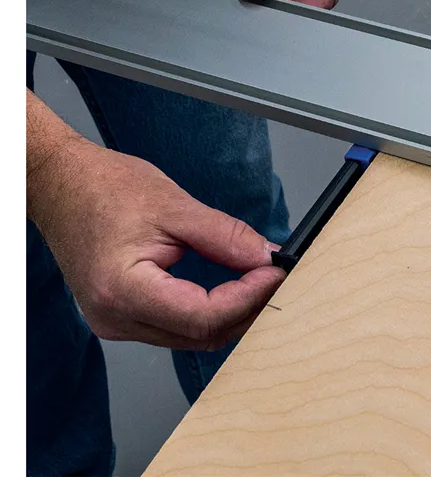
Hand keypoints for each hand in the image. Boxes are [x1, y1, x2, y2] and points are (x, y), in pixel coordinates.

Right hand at [29, 136, 285, 349]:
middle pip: (201, 334)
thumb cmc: (105, 189)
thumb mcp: (174, 206)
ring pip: (192, 336)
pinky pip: (177, 327)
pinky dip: (209, 311)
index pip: (203, 315)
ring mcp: (117, 322)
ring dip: (231, 313)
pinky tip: (230, 289)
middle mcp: (116, 318)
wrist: (63, 185)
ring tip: (258, 281)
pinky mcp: (123, 316)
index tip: (275, 272)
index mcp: (123, 291)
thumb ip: (224, 235)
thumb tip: (265, 257)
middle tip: (274, 276)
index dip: (248, 297)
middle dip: (246, 308)